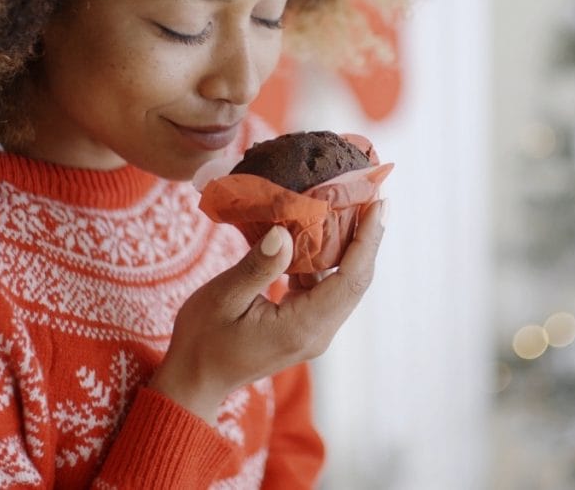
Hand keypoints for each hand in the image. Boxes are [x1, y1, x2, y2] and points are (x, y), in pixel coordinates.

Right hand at [148, 199, 386, 424]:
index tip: (379, 203)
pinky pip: (324, 289)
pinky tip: (318, 232)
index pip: (349, 279)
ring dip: (349, 247)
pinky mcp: (304, 327)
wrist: (195, 380)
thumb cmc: (203, 340)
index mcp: (302, 326)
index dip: (368, 240)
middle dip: (367, 238)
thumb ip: (258, 266)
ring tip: (352, 206)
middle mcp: (317, 332)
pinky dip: (325, 260)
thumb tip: (285, 232)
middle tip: (374, 195)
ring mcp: (313, 332)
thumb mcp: (224, 297)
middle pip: (355, 281)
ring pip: (342, 284)